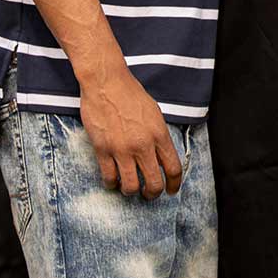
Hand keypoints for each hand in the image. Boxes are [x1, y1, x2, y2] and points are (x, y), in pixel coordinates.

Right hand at [78, 67, 183, 199]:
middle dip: (152, 194)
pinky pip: (108, 177)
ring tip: (129, 188)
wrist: (106, 82)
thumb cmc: (130, 94)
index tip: (171, 190)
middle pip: (154, 183)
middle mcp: (142, 145)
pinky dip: (112, 184)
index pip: (173, 168)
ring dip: (131, 191)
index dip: (174, 184)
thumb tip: (160, 156)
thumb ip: (159, 136)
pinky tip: (113, 181)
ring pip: (130, 186)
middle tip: (148, 194)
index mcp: (159, 134)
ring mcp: (121, 149)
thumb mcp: (154, 113)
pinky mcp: (102, 149)